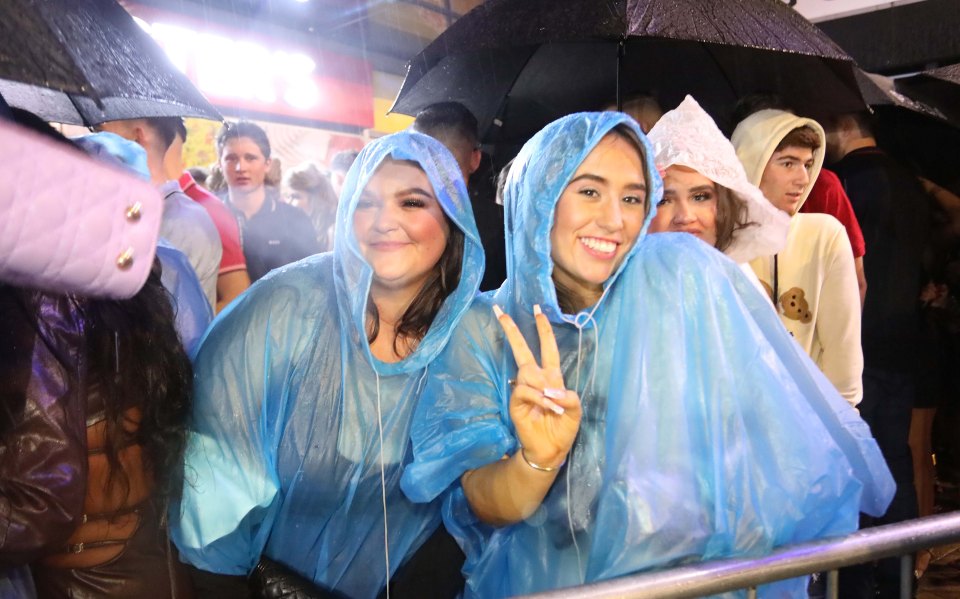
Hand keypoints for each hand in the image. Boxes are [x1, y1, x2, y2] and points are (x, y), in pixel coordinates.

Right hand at [493, 304, 580, 468]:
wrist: (551, 449)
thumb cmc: (564, 428)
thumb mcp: (575, 410)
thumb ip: (568, 396)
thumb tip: (551, 389)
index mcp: (552, 377)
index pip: (547, 348)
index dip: (543, 329)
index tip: (537, 310)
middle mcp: (536, 380)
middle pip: (523, 350)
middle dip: (513, 331)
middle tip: (501, 312)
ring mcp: (524, 390)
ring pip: (527, 371)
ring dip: (542, 385)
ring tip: (553, 405)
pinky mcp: (516, 403)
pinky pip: (523, 390)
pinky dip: (537, 396)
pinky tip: (547, 406)